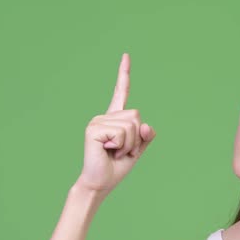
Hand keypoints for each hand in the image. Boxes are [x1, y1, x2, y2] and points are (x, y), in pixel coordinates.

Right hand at [75, 53, 155, 197]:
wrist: (101, 183)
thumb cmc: (117, 167)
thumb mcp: (138, 149)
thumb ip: (146, 135)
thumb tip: (145, 124)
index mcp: (115, 118)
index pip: (121, 92)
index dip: (124, 74)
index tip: (126, 55)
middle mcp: (104, 116)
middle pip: (136, 115)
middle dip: (136, 138)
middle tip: (121, 150)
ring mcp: (97, 121)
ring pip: (131, 125)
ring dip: (129, 144)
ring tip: (114, 152)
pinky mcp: (94, 129)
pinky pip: (122, 133)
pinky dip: (121, 146)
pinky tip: (108, 151)